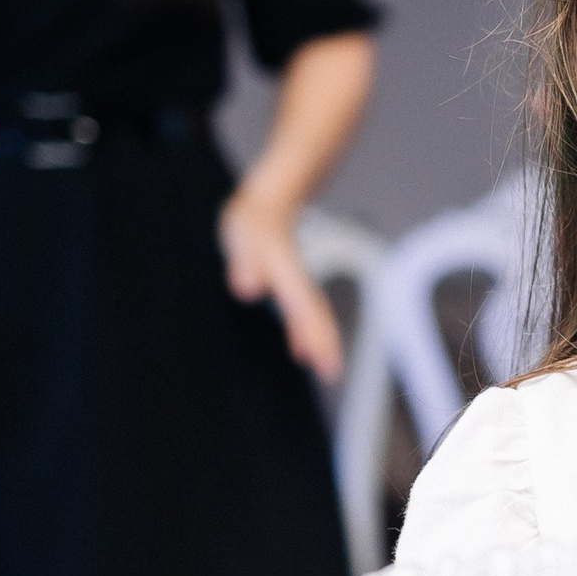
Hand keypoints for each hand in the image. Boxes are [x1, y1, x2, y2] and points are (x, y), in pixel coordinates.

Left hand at [219, 188, 343, 379]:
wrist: (270, 201)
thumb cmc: (256, 217)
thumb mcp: (243, 229)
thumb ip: (245, 260)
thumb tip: (248, 288)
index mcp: (285, 268)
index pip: (304, 306)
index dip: (314, 333)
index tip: (323, 358)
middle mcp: (294, 279)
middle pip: (315, 314)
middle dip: (325, 344)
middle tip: (332, 374)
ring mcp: (295, 284)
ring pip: (313, 316)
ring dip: (320, 342)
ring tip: (326, 370)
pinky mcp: (289, 286)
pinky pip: (303, 313)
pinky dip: (305, 332)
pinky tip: (300, 352)